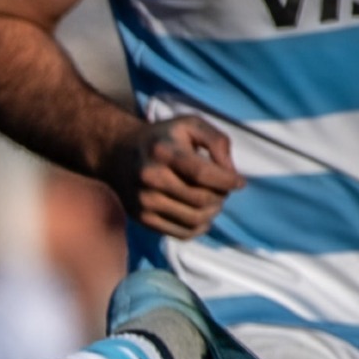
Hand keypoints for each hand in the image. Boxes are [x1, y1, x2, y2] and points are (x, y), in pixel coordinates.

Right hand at [102, 116, 243, 237]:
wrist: (118, 153)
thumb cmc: (163, 138)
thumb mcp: (191, 125)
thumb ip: (217, 141)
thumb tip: (230, 173)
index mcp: (164, 151)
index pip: (202, 174)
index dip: (227, 181)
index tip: (240, 182)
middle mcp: (151, 178)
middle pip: (200, 199)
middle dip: (221, 197)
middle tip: (224, 191)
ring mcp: (144, 201)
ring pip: (193, 219)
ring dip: (212, 214)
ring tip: (214, 203)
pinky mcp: (142, 218)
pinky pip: (180, 233)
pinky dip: (198, 229)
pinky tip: (202, 218)